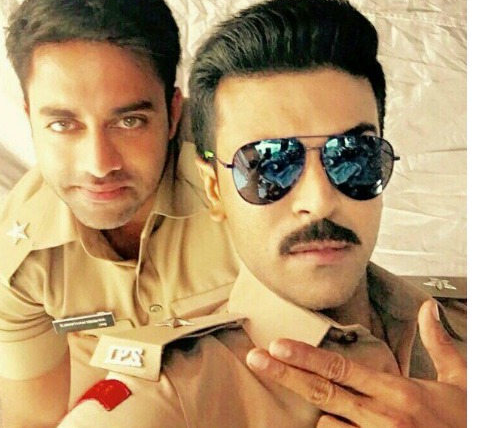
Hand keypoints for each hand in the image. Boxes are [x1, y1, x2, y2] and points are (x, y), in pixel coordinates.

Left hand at [246, 300, 465, 426]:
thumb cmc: (468, 420)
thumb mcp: (461, 380)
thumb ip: (439, 344)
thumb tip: (428, 308)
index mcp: (398, 391)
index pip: (341, 368)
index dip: (305, 356)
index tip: (277, 345)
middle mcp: (382, 416)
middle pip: (321, 391)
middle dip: (284, 374)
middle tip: (256, 360)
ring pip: (326, 423)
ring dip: (325, 415)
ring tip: (345, 413)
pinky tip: (343, 425)